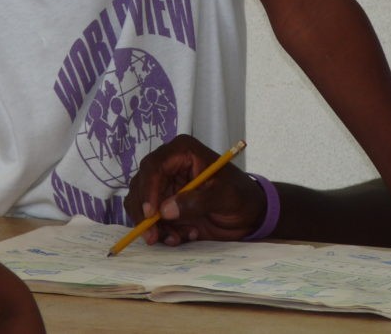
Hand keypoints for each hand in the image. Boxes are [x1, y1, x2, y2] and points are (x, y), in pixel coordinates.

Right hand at [125, 134, 266, 245]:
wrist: (250, 214)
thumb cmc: (241, 197)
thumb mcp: (224, 196)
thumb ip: (197, 201)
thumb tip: (165, 210)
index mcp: (183, 152)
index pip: (154, 166)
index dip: (148, 189)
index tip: (151, 214)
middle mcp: (169, 165)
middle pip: (141, 185)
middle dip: (145, 213)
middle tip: (153, 236)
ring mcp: (165, 186)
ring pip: (141, 205)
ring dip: (154, 226)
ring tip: (178, 238)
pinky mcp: (165, 205)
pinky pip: (150, 219)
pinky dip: (160, 232)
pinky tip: (182, 236)